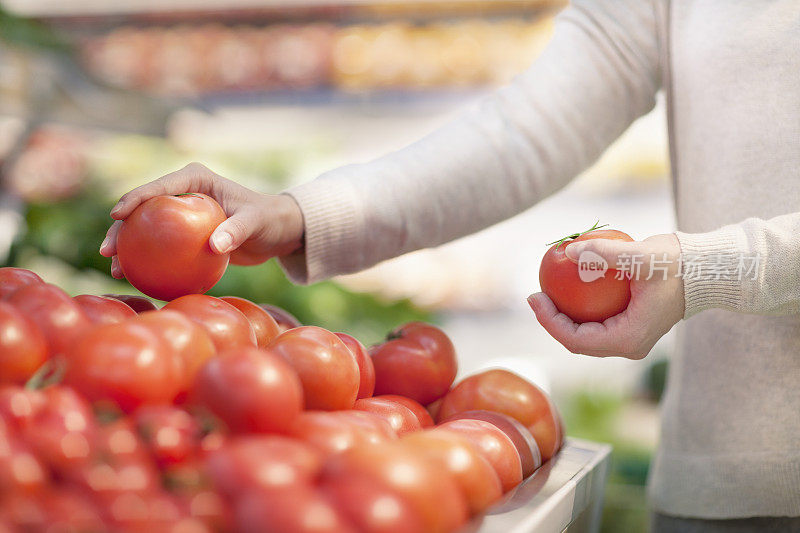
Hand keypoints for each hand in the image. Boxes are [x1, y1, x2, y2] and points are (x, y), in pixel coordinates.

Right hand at [99, 162, 304, 278]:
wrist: (277, 231)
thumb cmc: (268, 219)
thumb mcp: (256, 222)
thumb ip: (237, 230)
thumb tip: (215, 246)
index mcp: (196, 178)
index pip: (160, 186)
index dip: (135, 198)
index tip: (118, 216)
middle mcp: (184, 192)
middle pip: (143, 208)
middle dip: (120, 228)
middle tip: (108, 251)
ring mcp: (182, 214)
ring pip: (147, 230)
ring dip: (128, 248)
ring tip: (115, 270)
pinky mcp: (185, 235)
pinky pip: (162, 248)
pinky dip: (149, 262)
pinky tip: (137, 281)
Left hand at [528, 233, 683, 359]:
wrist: (707, 270)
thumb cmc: (677, 263)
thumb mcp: (640, 256)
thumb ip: (604, 253)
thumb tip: (569, 251)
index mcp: (628, 339)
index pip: (576, 340)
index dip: (549, 322)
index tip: (535, 297)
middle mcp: (628, 345)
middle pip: (577, 341)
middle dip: (552, 321)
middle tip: (535, 295)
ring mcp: (631, 338)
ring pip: (586, 335)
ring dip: (564, 317)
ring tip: (545, 292)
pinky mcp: (632, 326)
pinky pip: (597, 322)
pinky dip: (580, 309)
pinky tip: (567, 287)